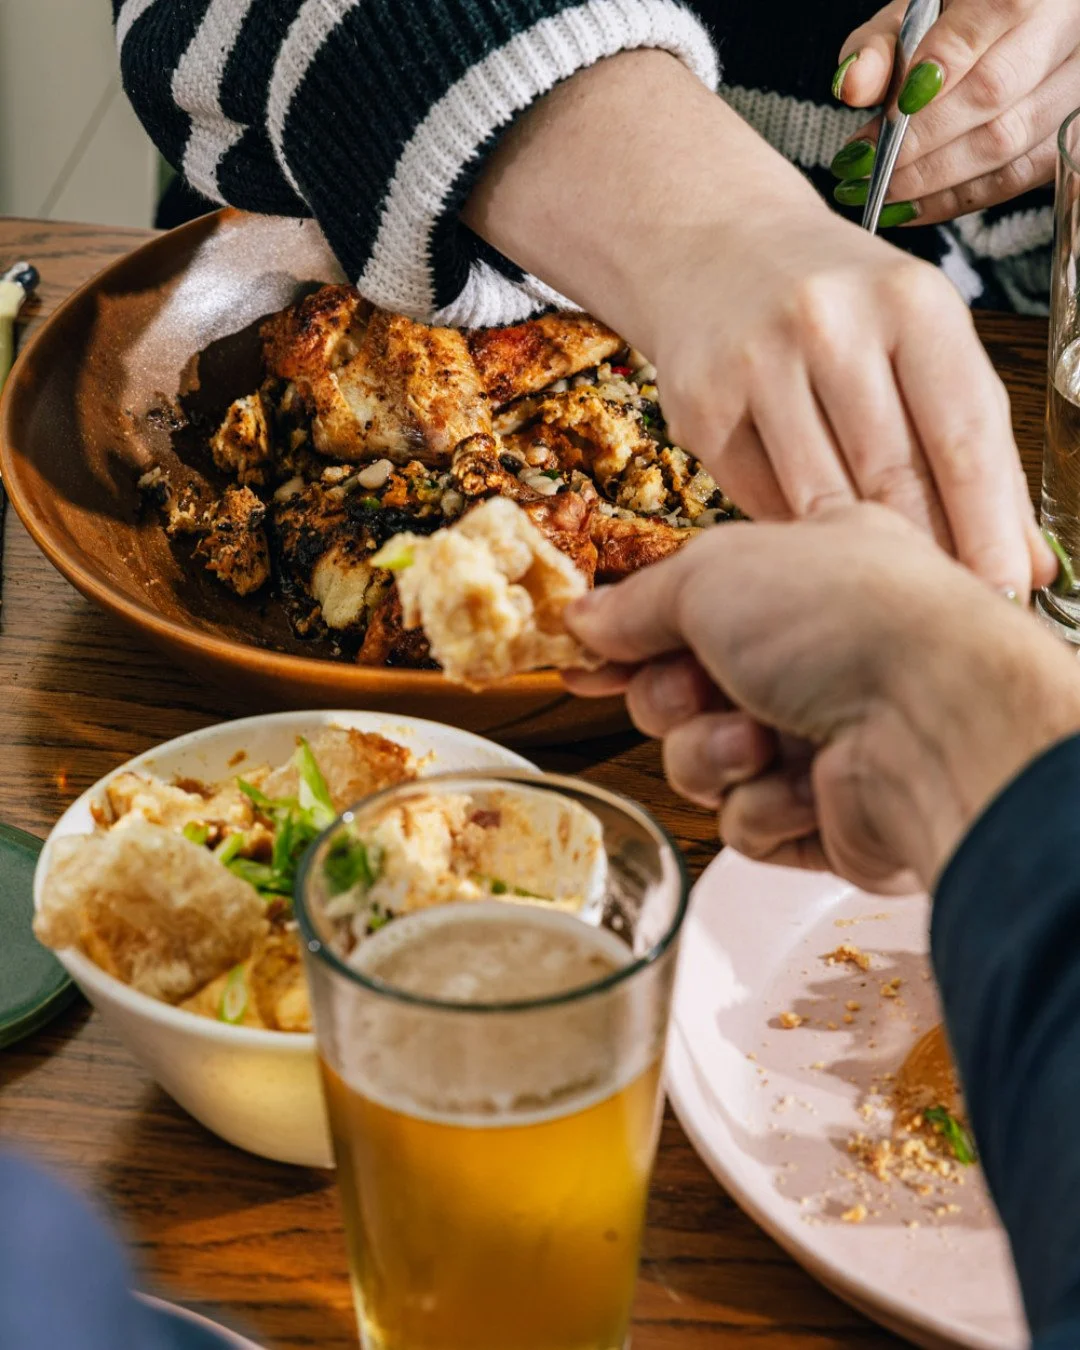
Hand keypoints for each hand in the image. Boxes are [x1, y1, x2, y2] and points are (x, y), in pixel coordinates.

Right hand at [564, 505, 1079, 892]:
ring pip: (703, 763)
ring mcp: (822, 738)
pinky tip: (804, 786)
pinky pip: (745, 822)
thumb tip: (584, 619)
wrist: (929, 723)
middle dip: (673, 697)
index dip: (627, 636)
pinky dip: (764, 806)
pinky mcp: (826, 816)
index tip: (584, 658)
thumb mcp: (712, 575)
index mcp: (798, 578)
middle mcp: (812, 656)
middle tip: (701, 687)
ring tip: (762, 740)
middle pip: (679, 692)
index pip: (686, 610)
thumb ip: (637, 603)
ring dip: (714, 754)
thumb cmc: (843, 623)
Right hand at [644, 201, 1051, 598]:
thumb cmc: (836, 303)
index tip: (1003, 593)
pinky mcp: (699, 407)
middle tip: (942, 611)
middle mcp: (829, 322)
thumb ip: (973, 442)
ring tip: (877, 591)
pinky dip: (792, 534)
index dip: (987, 529)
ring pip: (819, 500)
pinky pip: (758, 502)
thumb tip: (1026, 561)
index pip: (962, 436)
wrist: (712, 247)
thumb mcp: (919, 337)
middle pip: (892, 477)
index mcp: (909, 300)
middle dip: (927, 557)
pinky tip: (810, 546)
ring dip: (853, 557)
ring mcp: (755, 363)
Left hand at [832, 0, 1079, 222]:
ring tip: (880, 192)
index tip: (889, 113)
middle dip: (920, 139)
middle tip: (865, 167)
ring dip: (935, 179)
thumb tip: (852, 85)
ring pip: (1011, 140)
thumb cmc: (948, 27)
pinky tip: (912, 208)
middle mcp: (1069, 26)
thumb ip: (881, 47)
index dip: (939, 69)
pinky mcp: (1071, 133)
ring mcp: (1077, 83)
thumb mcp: (909, 19)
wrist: (995, 40)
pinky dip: (959, 198)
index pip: (996, 14)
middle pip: (996, 90)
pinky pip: (1020, 176)